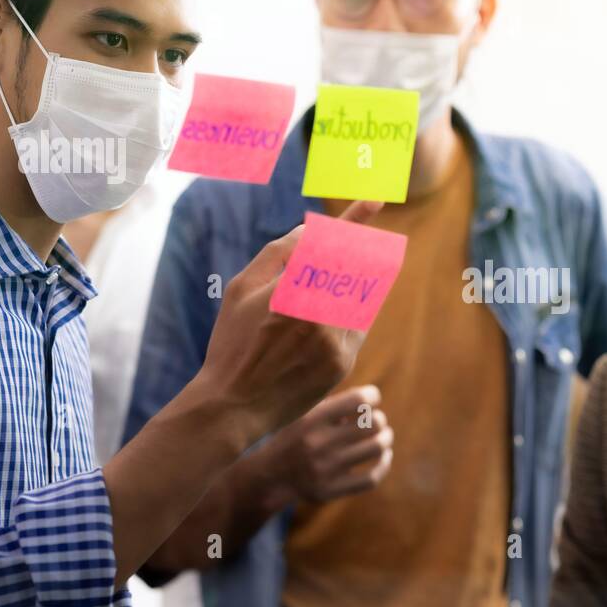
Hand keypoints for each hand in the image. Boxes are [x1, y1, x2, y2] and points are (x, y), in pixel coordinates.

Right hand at [196, 201, 382, 445]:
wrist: (234, 405)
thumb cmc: (231, 343)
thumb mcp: (241, 290)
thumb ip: (278, 254)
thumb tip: (311, 230)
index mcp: (292, 289)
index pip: (333, 244)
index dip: (356, 220)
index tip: (375, 200)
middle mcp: (320, 313)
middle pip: (354, 269)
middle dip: (355, 255)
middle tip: (350, 249)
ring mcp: (336, 341)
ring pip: (362, 297)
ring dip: (355, 285)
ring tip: (327, 289)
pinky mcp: (344, 364)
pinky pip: (359, 326)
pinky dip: (352, 312)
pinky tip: (331, 314)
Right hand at [247, 385, 392, 505]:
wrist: (269, 477)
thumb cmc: (293, 438)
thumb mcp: (302, 414)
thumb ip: (332, 404)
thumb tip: (369, 398)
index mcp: (312, 419)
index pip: (358, 400)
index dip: (373, 396)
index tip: (372, 398)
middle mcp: (319, 443)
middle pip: (373, 423)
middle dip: (380, 419)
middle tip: (377, 421)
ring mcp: (326, 469)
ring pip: (377, 448)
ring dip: (386, 438)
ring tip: (384, 436)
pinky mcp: (332, 490)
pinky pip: (372, 477)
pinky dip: (384, 463)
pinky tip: (384, 455)